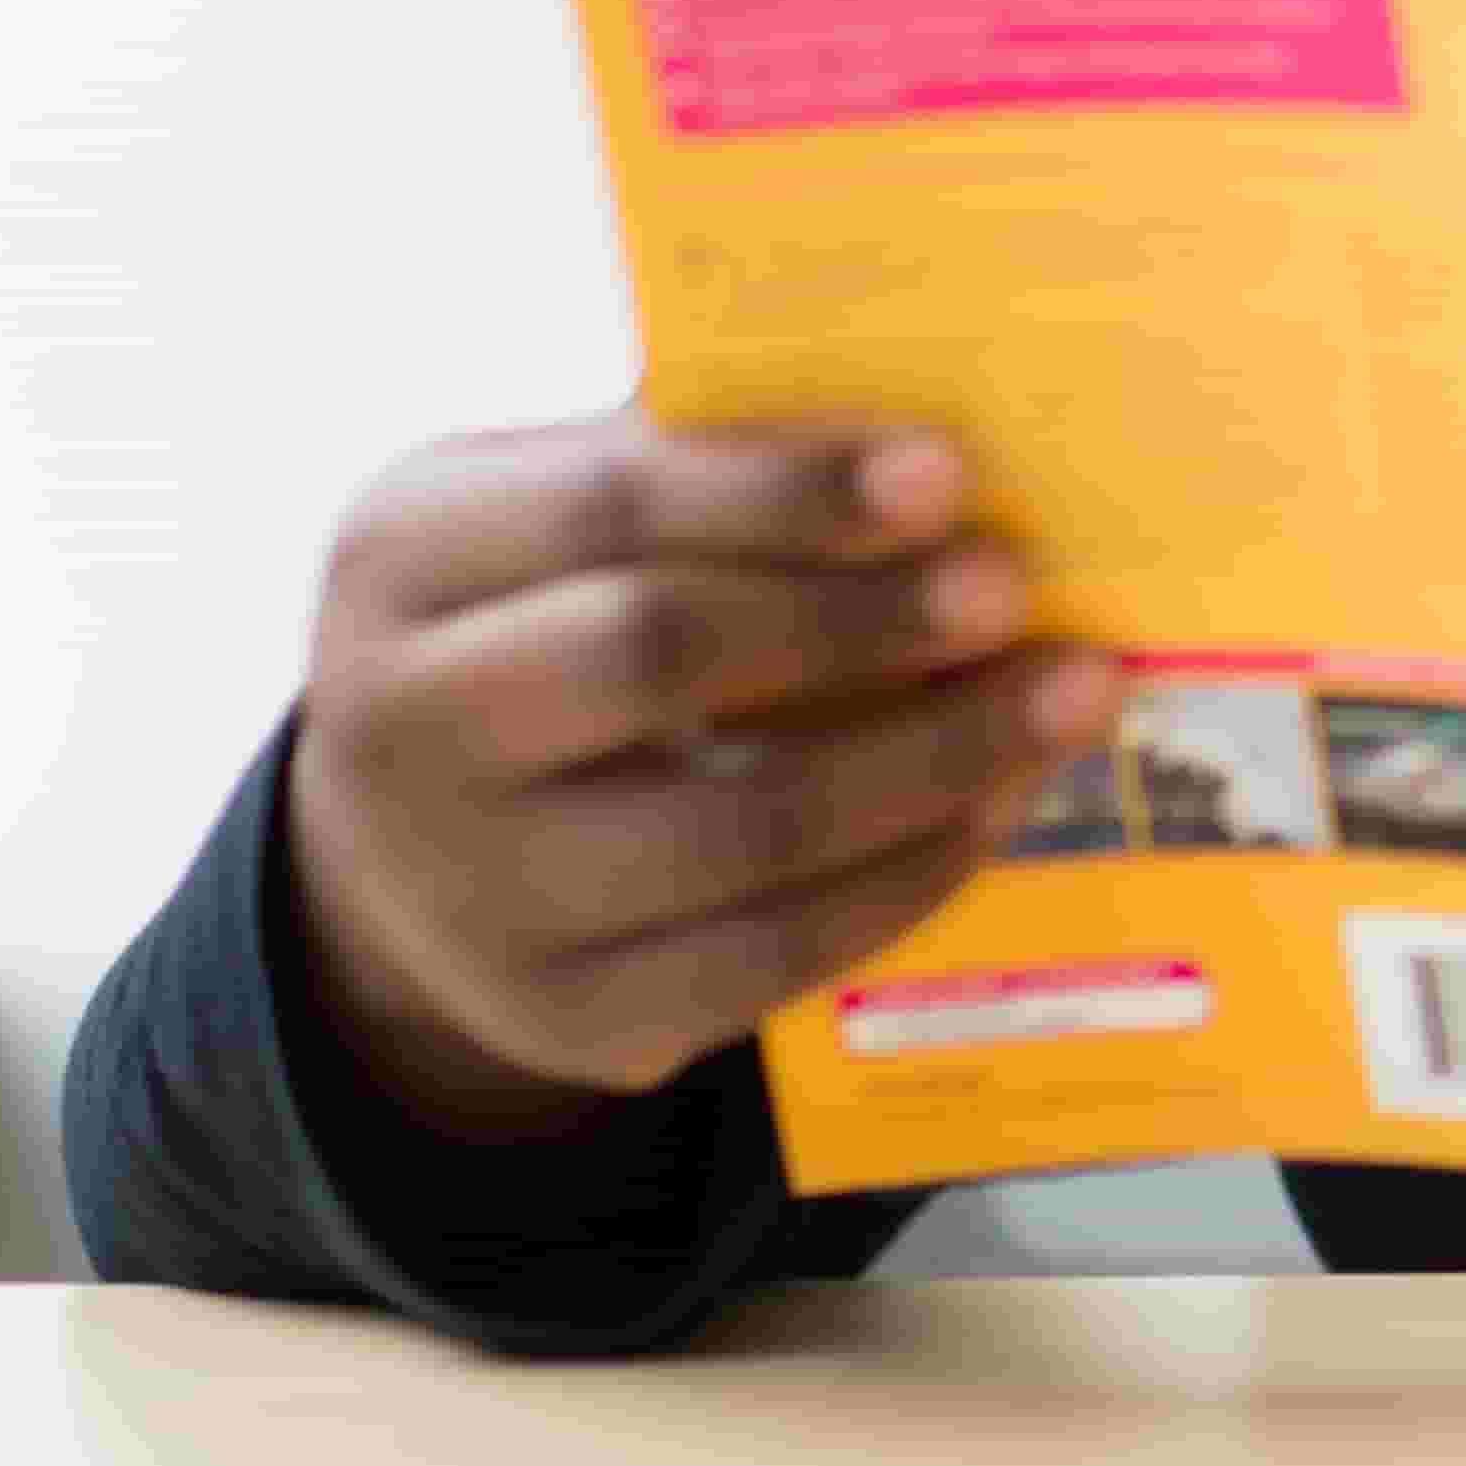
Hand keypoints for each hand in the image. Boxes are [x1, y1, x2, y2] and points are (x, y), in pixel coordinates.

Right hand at [283, 413, 1119, 1140]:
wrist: (412, 841)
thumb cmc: (547, 617)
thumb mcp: (560, 512)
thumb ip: (707, 464)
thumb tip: (939, 447)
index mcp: (406, 555)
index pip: (607, 507)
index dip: (784, 491)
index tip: (946, 474)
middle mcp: (400, 729)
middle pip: (654, 659)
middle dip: (860, 623)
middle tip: (1014, 588)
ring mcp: (470, 895)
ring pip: (735, 832)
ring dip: (932, 761)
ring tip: (1066, 696)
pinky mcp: (562, 1018)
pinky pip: (767, 959)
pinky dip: (905, 880)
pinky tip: (999, 806)